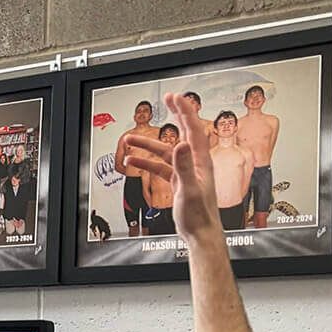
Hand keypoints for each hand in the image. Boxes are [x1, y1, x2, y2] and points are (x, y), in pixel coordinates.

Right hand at [126, 92, 220, 243]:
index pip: (193, 129)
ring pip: (165, 153)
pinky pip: (160, 168)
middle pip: (183, 133)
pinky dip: (147, 164)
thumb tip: (180, 145)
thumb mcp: (189, 189)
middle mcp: (195, 163)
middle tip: (166, 100)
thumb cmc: (198, 216)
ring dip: (148, 146)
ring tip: (130, 141)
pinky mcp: (179, 182)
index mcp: (201, 161)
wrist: (200, 234)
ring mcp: (187, 172)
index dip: (185, 111)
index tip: (175, 98)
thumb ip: (184, 166)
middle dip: (174, 115)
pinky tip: (134, 163)